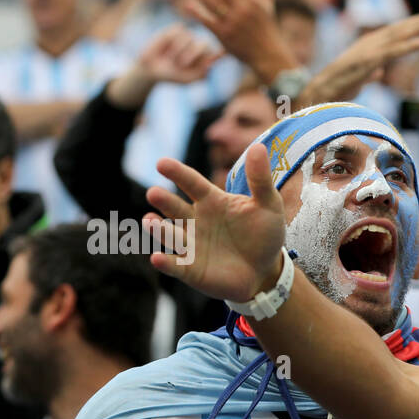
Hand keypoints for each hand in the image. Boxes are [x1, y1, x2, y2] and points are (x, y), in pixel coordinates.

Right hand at [140, 24, 221, 84]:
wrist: (152, 68)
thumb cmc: (173, 76)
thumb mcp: (188, 79)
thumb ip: (201, 73)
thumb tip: (211, 64)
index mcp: (207, 59)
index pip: (216, 55)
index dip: (218, 54)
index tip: (219, 54)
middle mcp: (200, 46)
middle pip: (204, 45)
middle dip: (193, 54)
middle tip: (182, 63)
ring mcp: (189, 37)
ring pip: (189, 38)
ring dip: (179, 50)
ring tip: (173, 60)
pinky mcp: (177, 29)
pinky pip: (178, 31)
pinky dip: (172, 40)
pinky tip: (167, 48)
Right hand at [146, 142, 287, 302]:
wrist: (267, 271)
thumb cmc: (265, 235)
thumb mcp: (269, 206)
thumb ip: (260, 179)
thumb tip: (258, 147)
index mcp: (211, 201)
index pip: (191, 182)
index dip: (177, 173)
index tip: (162, 163)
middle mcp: (195, 220)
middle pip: (174, 207)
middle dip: (163, 200)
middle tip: (153, 193)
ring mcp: (191, 245)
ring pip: (170, 234)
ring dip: (159, 229)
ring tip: (149, 220)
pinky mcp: (191, 269)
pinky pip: (175, 265)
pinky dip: (165, 263)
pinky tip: (157, 258)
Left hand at [183, 0, 297, 83]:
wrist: (268, 55)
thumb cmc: (267, 27)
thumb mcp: (267, 4)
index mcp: (253, 1)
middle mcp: (243, 11)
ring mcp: (233, 23)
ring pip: (213, 4)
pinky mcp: (225, 36)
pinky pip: (209, 21)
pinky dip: (198, 13)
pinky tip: (187, 4)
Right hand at [294, 10, 418, 107]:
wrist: (317, 96)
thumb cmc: (336, 90)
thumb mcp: (359, 80)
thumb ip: (370, 73)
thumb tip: (378, 71)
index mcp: (368, 48)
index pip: (394, 35)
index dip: (411, 27)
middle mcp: (369, 44)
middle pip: (399, 29)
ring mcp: (368, 52)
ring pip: (399, 36)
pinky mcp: (368, 62)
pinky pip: (394, 52)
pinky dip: (411, 45)